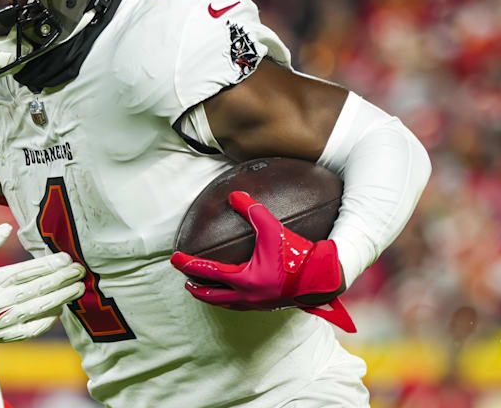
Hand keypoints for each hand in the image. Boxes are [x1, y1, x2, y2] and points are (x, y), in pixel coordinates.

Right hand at [0, 224, 84, 355]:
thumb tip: (7, 227)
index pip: (27, 272)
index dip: (49, 265)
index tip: (66, 258)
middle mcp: (0, 302)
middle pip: (38, 289)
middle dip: (62, 279)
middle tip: (80, 271)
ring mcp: (4, 321)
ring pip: (39, 309)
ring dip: (61, 298)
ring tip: (77, 289)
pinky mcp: (6, 336)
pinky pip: (32, 329)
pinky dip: (48, 320)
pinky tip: (60, 310)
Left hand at [170, 191, 355, 332]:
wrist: (325, 279)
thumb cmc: (299, 255)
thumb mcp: (274, 229)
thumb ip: (253, 211)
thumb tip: (235, 195)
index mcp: (245, 280)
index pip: (207, 272)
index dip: (188, 264)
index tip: (175, 258)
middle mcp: (248, 296)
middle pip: (212, 296)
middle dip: (196, 287)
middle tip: (185, 279)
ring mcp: (258, 304)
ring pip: (226, 304)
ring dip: (211, 296)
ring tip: (203, 288)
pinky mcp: (269, 305)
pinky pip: (241, 305)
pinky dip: (229, 299)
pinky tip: (234, 291)